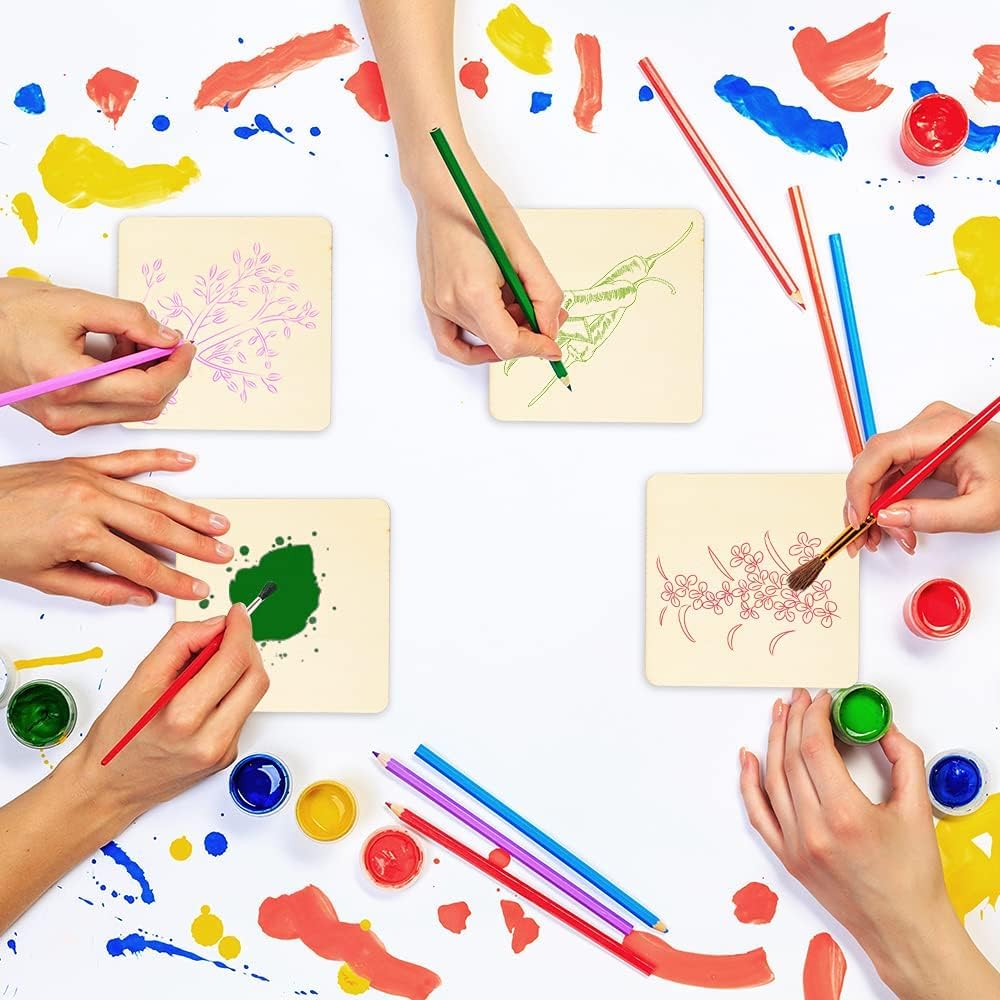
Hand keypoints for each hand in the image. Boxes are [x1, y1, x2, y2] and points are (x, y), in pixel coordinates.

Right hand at [0, 278, 193, 432]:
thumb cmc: (6, 313)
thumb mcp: (76, 303)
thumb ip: (129, 319)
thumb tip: (167, 336)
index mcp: (69, 383)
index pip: (146, 389)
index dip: (176, 368)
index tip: (185, 347)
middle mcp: (66, 412)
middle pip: (145, 407)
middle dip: (165, 374)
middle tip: (166, 341)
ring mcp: (63, 420)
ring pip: (130, 411)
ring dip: (144, 379)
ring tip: (130, 341)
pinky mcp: (60, 418)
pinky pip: (109, 409)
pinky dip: (124, 385)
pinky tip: (113, 355)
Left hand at [0, 449, 231, 605]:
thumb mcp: (44, 579)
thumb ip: (99, 588)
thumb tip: (139, 595)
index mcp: (80, 533)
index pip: (142, 564)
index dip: (174, 581)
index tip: (195, 588)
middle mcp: (89, 500)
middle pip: (158, 527)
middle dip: (196, 544)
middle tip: (222, 554)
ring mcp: (87, 477)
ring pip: (153, 494)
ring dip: (190, 510)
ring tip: (217, 523)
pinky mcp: (81, 463)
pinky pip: (128, 458)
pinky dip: (160, 459)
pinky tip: (185, 462)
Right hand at [70, 607, 267, 817]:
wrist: (110, 786)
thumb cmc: (119, 736)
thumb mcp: (140, 679)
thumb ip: (180, 643)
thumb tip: (215, 625)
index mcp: (183, 717)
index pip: (232, 661)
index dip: (240, 630)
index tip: (237, 614)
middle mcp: (209, 739)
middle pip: (255, 678)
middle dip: (246, 647)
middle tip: (228, 634)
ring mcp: (223, 751)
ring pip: (254, 695)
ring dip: (242, 669)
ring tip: (213, 663)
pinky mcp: (228, 756)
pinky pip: (243, 712)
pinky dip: (233, 692)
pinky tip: (209, 692)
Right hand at [410, 160, 565, 364]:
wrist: (444, 187)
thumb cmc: (479, 206)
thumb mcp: (524, 248)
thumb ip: (543, 293)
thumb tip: (549, 327)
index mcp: (475, 292)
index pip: (509, 344)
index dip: (536, 348)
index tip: (553, 345)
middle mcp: (451, 303)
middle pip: (498, 342)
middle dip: (527, 334)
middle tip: (547, 313)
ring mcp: (437, 304)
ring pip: (481, 338)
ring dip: (506, 330)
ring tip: (520, 302)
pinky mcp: (431, 300)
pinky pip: (450, 341)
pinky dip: (474, 347)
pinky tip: (493, 336)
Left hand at [739, 689, 998, 998]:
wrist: (904, 929)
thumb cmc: (913, 875)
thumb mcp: (918, 808)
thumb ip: (903, 757)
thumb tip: (880, 725)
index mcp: (846, 816)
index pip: (815, 749)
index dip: (814, 716)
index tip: (822, 699)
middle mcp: (814, 830)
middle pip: (791, 758)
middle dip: (795, 721)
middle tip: (801, 698)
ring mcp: (795, 845)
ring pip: (773, 779)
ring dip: (774, 740)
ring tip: (780, 713)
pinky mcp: (786, 857)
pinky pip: (758, 813)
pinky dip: (749, 782)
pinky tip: (749, 757)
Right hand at [844, 400, 999, 556]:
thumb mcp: (981, 509)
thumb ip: (932, 516)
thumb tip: (887, 517)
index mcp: (943, 430)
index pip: (881, 451)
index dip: (861, 485)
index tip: (859, 515)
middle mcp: (927, 427)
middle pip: (874, 463)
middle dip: (867, 503)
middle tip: (867, 535)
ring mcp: (923, 437)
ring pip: (879, 473)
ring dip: (876, 507)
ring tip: (887, 536)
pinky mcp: (922, 451)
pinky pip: (891, 475)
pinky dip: (888, 502)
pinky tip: (895, 524)